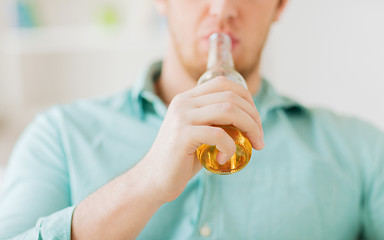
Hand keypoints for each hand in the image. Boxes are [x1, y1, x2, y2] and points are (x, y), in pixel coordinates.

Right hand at [141, 77, 263, 202]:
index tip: (255, 121)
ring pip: (228, 110)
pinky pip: (218, 135)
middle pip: (230, 96)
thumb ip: (217, 122)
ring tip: (253, 145)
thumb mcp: (200, 133)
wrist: (154, 179)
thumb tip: (249, 120)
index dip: (247, 98)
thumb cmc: (182, 158)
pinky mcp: (182, 135)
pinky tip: (224, 159)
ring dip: (249, 128)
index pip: (224, 83)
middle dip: (253, 117)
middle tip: (259, 138)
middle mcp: (184, 102)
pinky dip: (229, 148)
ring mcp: (182, 117)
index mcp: (188, 98)